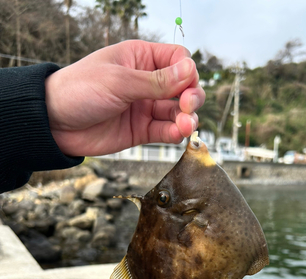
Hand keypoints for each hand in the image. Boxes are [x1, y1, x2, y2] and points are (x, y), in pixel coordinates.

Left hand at [45, 40, 204, 156]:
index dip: (187, 71)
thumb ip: (156, 81)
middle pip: (183, 87)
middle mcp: (146, 82)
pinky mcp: (141, 130)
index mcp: (140, 58)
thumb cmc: (79, 90)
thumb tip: (190, 71)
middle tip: (187, 107)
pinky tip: (177, 134)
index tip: (185, 85)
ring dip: (186, 118)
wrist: (55, 123)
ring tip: (185, 125)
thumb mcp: (119, 81)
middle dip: (191, 97)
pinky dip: (174, 133)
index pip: (178, 59)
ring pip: (177, 112)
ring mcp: (144, 107)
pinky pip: (164, 131)